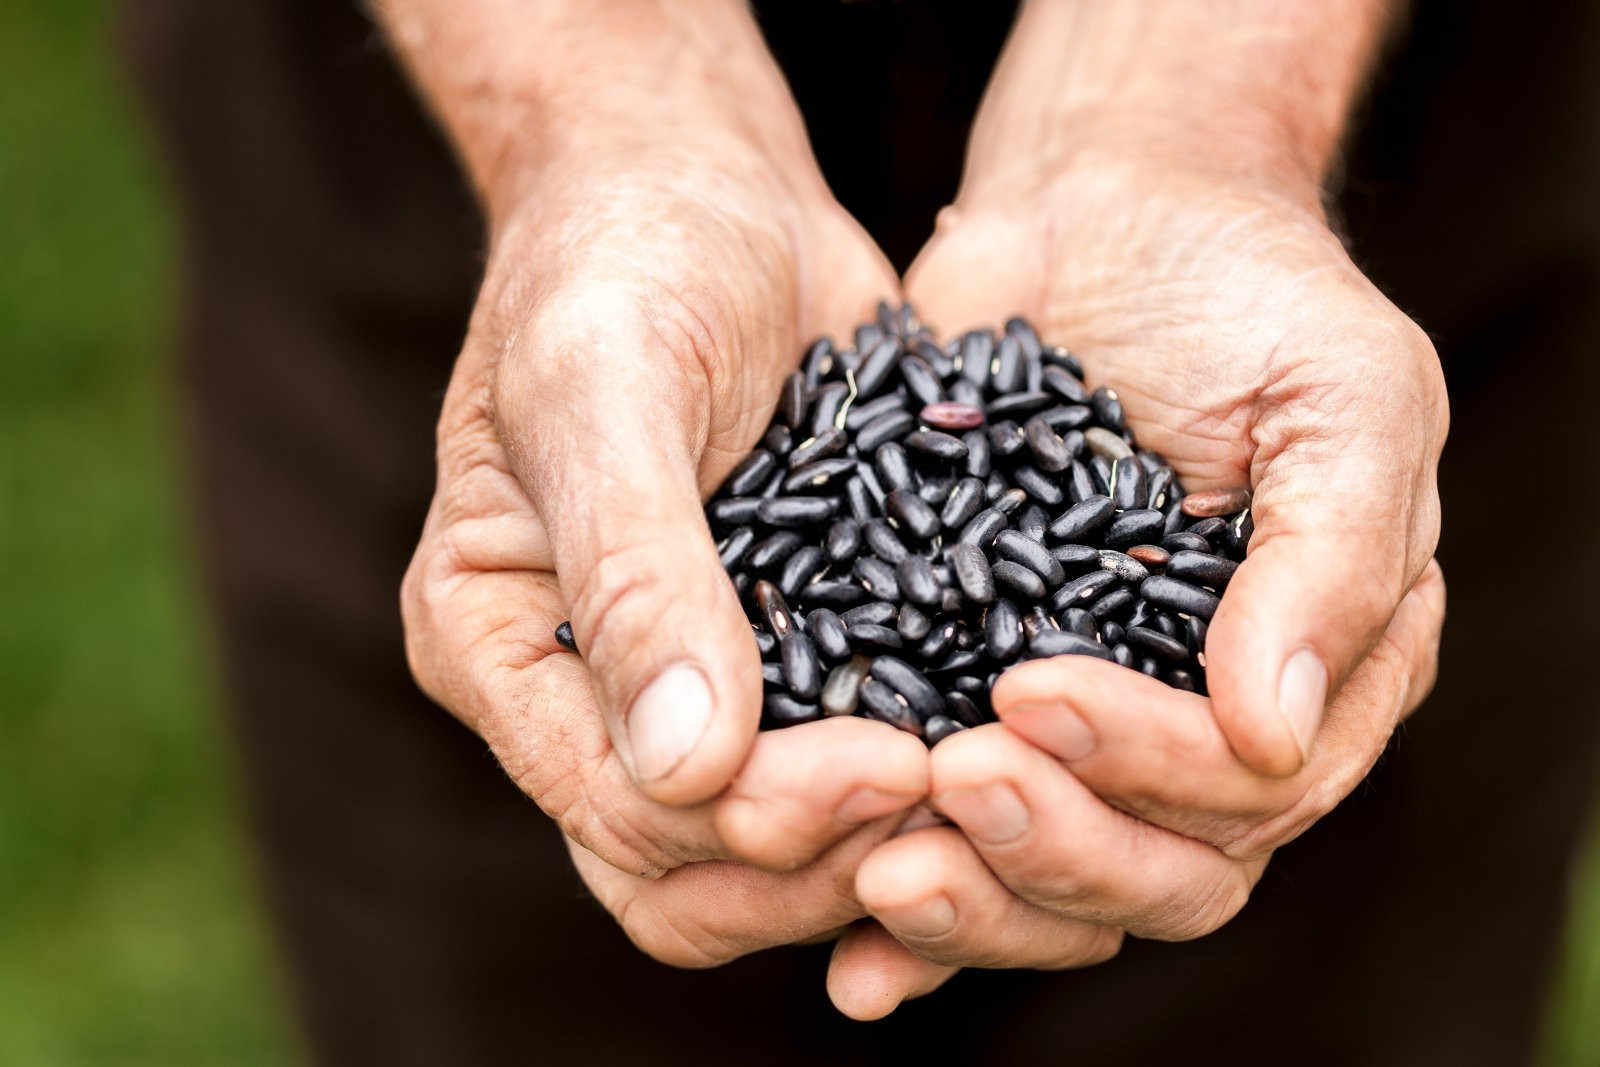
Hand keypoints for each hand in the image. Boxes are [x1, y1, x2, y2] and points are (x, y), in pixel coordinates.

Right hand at [399, 51, 929, 964]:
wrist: (700, 190)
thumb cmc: (621, 257)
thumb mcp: (604, 384)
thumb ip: (632, 569)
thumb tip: (687, 768)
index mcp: (494, 646)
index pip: (614, 808)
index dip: (753, 819)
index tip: (894, 761)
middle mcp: (579, 695)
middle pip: (686, 872)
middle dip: (820, 857)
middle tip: (954, 784)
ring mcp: (684, 688)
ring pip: (766, 853)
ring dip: (876, 845)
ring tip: (990, 776)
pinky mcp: (783, 659)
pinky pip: (838, 771)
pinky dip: (914, 788)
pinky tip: (1002, 746)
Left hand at [827, 139, 1447, 1014]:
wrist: (1105, 214)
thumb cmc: (1245, 291)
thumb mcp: (1343, 396)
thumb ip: (1337, 560)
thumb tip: (1273, 735)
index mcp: (1317, 676)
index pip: (1251, 789)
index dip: (1146, 765)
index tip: (1028, 691)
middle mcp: (1206, 729)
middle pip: (1158, 872)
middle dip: (1053, 844)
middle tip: (949, 782)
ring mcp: (1088, 725)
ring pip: (1054, 880)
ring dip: (972, 900)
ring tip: (875, 872)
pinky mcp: (970, 694)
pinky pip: (952, 832)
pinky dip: (904, 893)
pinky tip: (847, 948)